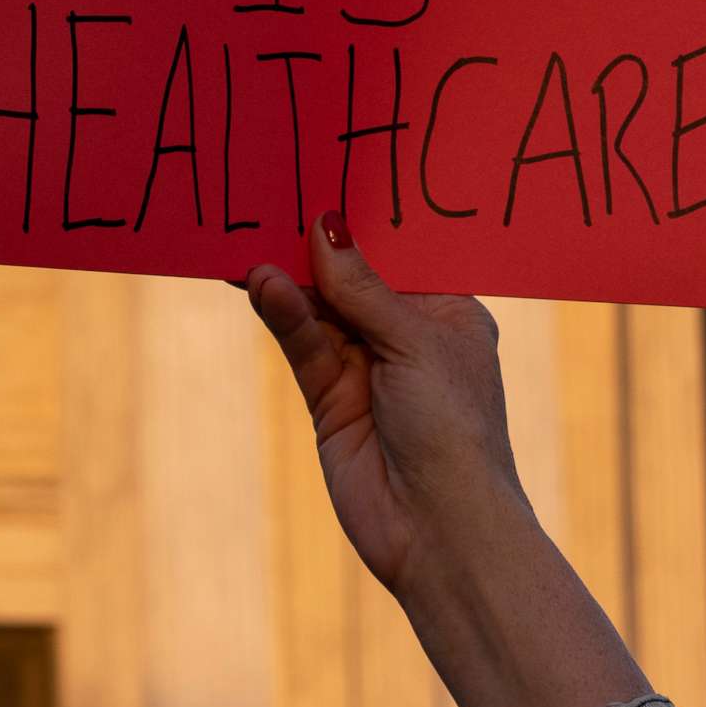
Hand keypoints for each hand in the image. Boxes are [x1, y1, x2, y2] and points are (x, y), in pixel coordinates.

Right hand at [244, 210, 525, 605]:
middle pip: (351, 278)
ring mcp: (366, 369)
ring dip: (290, 279)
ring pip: (319, 310)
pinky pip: (302, 346)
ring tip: (252, 242)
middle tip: (271, 198)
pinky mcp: (329, 400)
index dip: (364, 221)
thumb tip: (326, 224)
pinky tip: (262, 284)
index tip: (324, 177)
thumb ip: (361, 286)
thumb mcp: (414, 341)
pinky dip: (283, 315)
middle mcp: (407, 337)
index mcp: (448, 313)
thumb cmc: (454, 427)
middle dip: (316, 246)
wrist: (440, 529)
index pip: (400, 254)